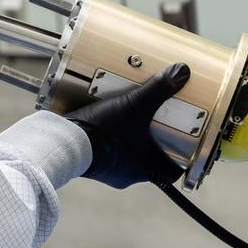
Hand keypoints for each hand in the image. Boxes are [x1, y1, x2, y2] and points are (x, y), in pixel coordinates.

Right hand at [66, 63, 190, 188]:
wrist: (63, 143)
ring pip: (128, 158)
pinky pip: (108, 155)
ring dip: (131, 142)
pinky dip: (111, 142)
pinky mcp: (93, 165)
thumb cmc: (104, 132)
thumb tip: (182, 72)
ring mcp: (109, 172)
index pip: (172, 172)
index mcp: (146, 168)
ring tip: (130, 120)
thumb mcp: (134, 105)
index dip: (180, 160)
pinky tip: (107, 125)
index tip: (183, 147)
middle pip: (151, 162)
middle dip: (154, 144)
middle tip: (156, 125)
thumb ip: (158, 89)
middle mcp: (129, 175)